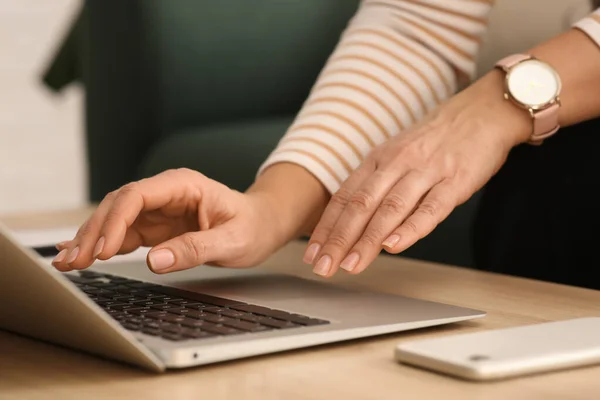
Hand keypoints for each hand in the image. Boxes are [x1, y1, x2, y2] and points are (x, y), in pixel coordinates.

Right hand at [52, 168, 284, 272]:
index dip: (116, 221)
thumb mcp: (233, 241)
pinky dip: (101, 244)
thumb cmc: (253, 227)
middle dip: (94, 232)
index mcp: (183, 185)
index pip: (137, 195)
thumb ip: (195, 249)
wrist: (263, 225)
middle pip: (118, 205)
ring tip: (67, 263)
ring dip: (91, 239)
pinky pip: (122, 233)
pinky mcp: (156, 226)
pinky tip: (80, 255)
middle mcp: (166, 193)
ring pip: (114, 219)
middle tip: (74, 262)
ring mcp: (159, 209)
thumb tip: (154, 261)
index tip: (102, 250)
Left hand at [303, 71, 530, 276]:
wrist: (482, 112)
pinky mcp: (455, 182)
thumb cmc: (436, 140)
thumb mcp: (396, 155)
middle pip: (360, 205)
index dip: (325, 227)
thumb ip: (376, 184)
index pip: (343, 197)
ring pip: (390, 209)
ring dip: (367, 240)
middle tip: (324, 266)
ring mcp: (425, 172)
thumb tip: (350, 220)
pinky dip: (410, 228)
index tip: (312, 253)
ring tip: (351, 264)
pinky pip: (430, 208)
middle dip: (338, 239)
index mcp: (378, 160)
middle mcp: (396, 164)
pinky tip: (394, 246)